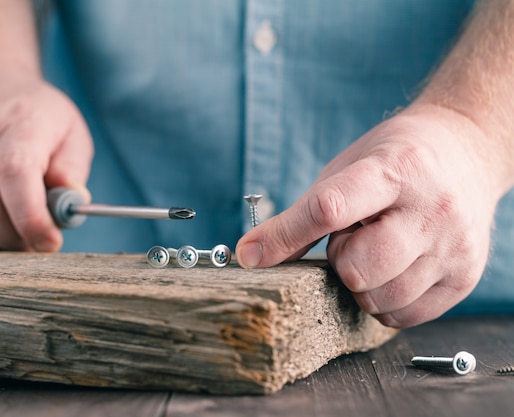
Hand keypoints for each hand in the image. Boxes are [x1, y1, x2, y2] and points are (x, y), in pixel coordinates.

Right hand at [0, 78, 93, 250]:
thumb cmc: (34, 118)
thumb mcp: (70, 131)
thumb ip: (73, 169)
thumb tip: (71, 203)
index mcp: (19, 122)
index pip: (15, 172)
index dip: (32, 217)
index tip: (51, 242)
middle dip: (14, 240)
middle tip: (34, 245)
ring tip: (13, 240)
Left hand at [236, 105, 500, 327]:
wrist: (466, 152)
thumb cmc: (393, 160)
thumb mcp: (347, 169)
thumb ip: (303, 215)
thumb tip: (250, 255)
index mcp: (395, 170)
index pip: (331, 208)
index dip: (285, 235)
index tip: (250, 255)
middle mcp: (432, 209)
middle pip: (357, 268)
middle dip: (341, 262)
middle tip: (355, 237)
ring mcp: (454, 246)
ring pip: (380, 299)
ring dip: (363, 284)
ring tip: (378, 248)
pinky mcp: (466, 277)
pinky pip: (405, 317)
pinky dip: (386, 302)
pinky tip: (394, 270)